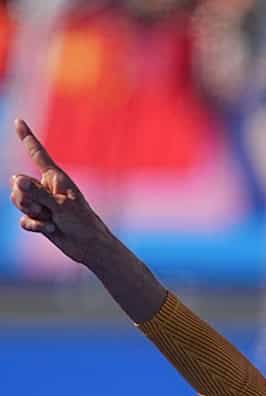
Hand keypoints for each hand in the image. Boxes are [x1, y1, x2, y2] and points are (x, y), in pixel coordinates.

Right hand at [9, 119, 111, 265]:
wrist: (89, 247)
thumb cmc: (83, 223)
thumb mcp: (62, 206)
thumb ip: (38, 193)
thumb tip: (17, 180)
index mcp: (56, 178)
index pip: (38, 154)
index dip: (27, 137)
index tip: (18, 120)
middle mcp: (46, 188)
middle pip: (18, 185)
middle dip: (27, 200)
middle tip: (48, 210)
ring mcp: (42, 203)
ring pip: (18, 201)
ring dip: (32, 213)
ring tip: (51, 220)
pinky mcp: (39, 219)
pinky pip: (24, 220)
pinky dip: (35, 226)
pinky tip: (50, 230)